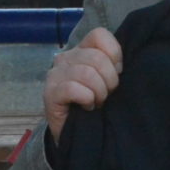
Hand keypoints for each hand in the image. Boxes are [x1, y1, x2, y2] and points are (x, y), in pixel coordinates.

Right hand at [44, 28, 123, 142]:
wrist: (78, 134)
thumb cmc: (96, 104)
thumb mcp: (109, 81)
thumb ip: (113, 65)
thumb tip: (120, 65)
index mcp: (81, 50)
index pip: (99, 35)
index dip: (114, 54)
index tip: (118, 73)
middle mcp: (65, 58)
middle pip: (97, 57)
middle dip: (110, 80)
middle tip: (107, 95)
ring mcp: (55, 75)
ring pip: (86, 73)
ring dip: (98, 92)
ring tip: (97, 102)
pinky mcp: (49, 93)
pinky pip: (73, 88)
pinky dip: (86, 99)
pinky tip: (86, 107)